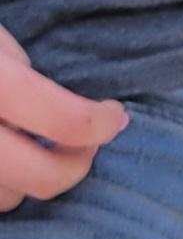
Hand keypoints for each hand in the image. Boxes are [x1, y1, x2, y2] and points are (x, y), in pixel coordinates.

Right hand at [0, 26, 127, 210]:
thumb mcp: (1, 40)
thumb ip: (30, 76)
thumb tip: (69, 117)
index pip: (66, 121)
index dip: (101, 124)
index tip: (115, 116)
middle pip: (43, 179)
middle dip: (77, 164)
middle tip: (85, 142)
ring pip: (9, 198)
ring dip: (30, 178)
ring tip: (34, 146)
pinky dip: (4, 184)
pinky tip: (8, 157)